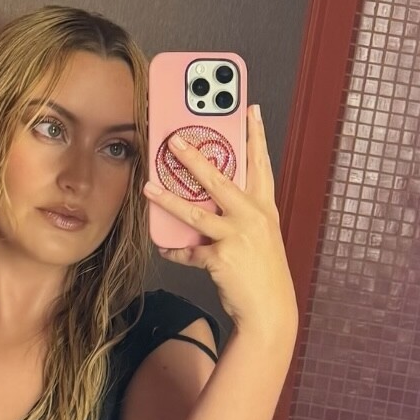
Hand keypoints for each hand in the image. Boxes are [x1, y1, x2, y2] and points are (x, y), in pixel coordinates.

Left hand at [143, 104, 297, 342]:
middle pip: (220, 179)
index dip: (255, 136)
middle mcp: (252, 217)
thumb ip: (240, 216)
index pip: (260, 165)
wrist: (270, 311)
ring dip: (168, 198)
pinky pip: (188, 252)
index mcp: (264, 209)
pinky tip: (163, 247)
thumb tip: (208, 204)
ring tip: (148, 186)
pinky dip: (174, 250)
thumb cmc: (263, 274)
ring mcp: (237, 237)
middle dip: (195, 157)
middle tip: (175, 140)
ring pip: (195, 212)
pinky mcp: (221, 258)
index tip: (250, 109)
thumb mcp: (260, 238)